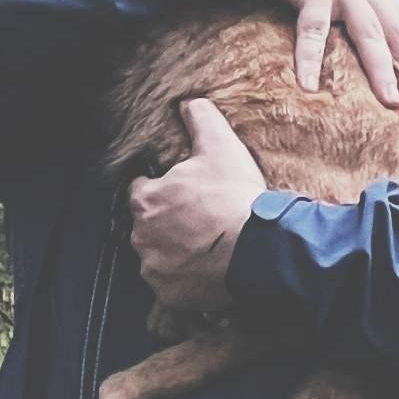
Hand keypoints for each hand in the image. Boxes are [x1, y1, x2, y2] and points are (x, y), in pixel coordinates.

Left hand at [130, 99, 265, 311]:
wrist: (257, 248)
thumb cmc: (234, 198)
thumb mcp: (221, 148)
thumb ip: (200, 120)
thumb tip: (189, 102)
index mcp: (146, 200)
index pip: (141, 191)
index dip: (163, 189)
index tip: (184, 193)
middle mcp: (141, 236)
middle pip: (148, 227)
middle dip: (168, 224)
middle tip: (200, 222)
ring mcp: (154, 269)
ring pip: (158, 258)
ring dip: (175, 253)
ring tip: (207, 248)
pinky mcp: (169, 295)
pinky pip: (172, 288)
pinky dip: (186, 281)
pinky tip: (208, 272)